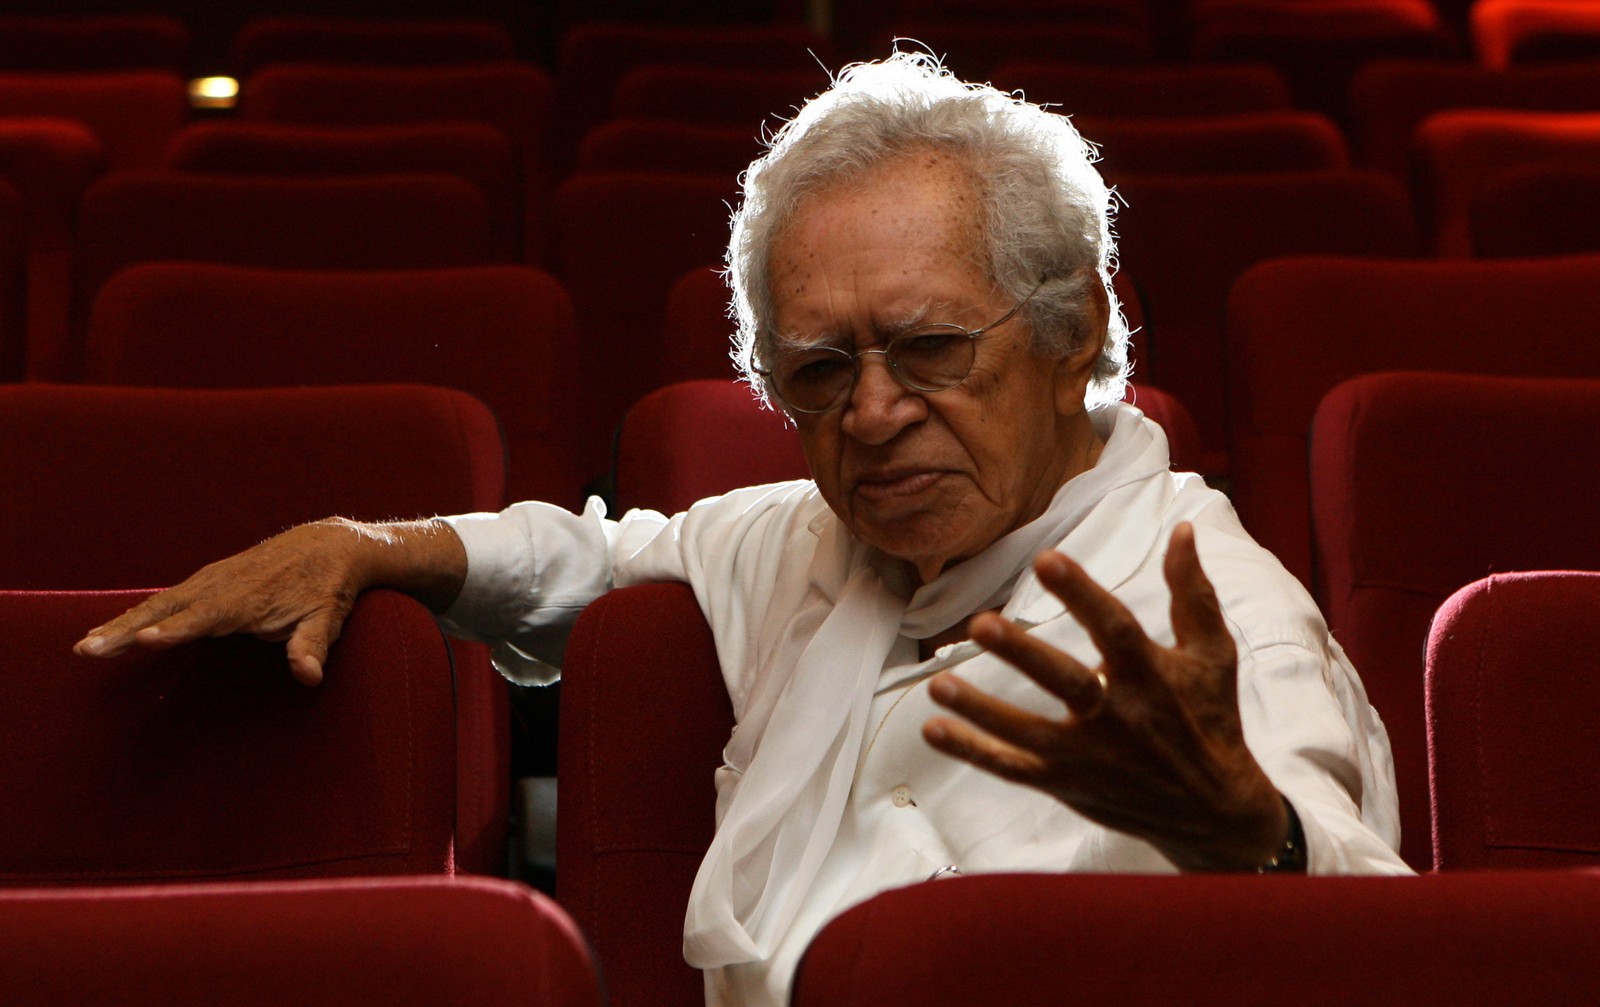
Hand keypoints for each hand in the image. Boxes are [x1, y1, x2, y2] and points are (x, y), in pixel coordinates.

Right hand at [74, 518, 465, 686]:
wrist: (329, 545)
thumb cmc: (327, 588)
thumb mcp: (328, 617)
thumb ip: (314, 645)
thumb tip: (309, 675)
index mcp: (248, 598)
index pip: (206, 617)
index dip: (177, 629)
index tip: (146, 640)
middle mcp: (222, 586)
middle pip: (168, 610)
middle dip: (128, 630)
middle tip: (89, 650)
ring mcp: (211, 580)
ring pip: (159, 603)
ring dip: (121, 623)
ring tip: (85, 646)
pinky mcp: (207, 579)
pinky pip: (167, 598)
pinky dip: (137, 613)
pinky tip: (113, 630)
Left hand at [922, 522, 1287, 871]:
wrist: (1216, 812)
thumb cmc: (1211, 718)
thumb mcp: (1213, 655)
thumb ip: (1194, 594)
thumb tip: (1184, 530)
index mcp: (1150, 675)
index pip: (1113, 628)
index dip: (1081, 594)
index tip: (1046, 559)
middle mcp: (1118, 716)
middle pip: (1066, 682)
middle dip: (1023, 655)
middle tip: (981, 624)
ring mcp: (1090, 755)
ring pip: (1029, 733)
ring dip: (981, 710)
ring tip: (937, 686)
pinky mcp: (1068, 783)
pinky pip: (1014, 769)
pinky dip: (974, 752)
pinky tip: (934, 729)